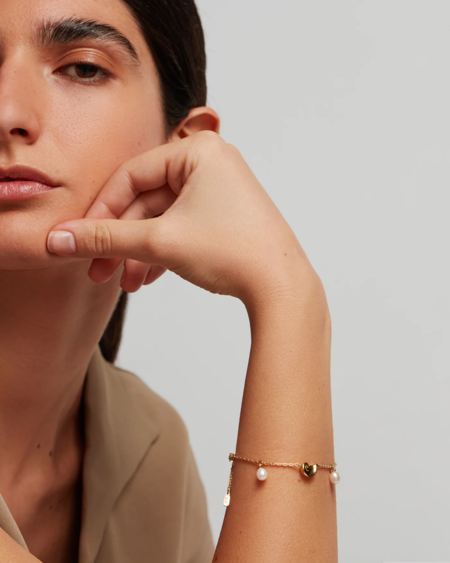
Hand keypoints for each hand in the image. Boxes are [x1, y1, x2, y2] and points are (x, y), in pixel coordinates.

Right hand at [47, 131, 309, 306]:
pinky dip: (162, 252)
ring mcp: (220, 190)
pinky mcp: (225, 215)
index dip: (101, 210)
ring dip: (139, 252)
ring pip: (163, 218)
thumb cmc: (233, 253)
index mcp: (198, 152)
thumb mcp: (160, 242)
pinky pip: (182, 227)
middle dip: (121, 240)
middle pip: (146, 200)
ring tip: (127, 283)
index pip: (132, 175)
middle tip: (98, 271)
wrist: (282, 288)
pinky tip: (147, 277)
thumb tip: (60, 239)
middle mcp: (211, 164)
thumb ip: (106, 238)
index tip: (79, 239)